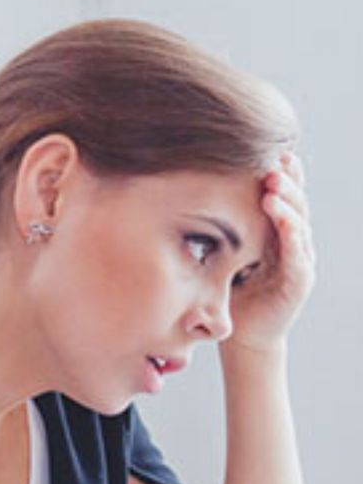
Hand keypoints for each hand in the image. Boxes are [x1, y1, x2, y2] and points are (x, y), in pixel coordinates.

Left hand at [227, 151, 314, 353]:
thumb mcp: (220, 249)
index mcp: (275, 231)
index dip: (281, 173)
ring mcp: (299, 261)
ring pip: (299, 225)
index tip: (268, 150)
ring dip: (287, 204)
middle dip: (285, 182)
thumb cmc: (229, 289)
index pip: (283, 195)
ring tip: (272, 187)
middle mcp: (292, 242)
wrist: (241, 334)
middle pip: (295, 203)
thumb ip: (216, 224)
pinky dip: (292, 236)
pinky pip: (298, 256)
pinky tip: (284, 221)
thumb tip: (184, 190)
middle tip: (271, 163)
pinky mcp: (299, 284)